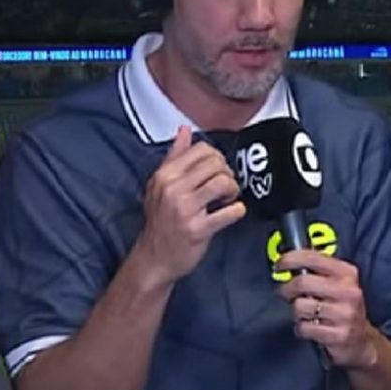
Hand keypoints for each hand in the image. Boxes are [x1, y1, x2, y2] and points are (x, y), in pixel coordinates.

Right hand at [130, 125, 245, 286]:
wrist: (154, 258)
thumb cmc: (159, 222)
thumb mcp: (160, 185)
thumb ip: (174, 156)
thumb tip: (184, 131)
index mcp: (165, 175)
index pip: (201, 149)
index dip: (217, 157)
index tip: (217, 169)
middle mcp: (172, 189)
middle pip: (215, 164)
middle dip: (227, 173)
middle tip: (225, 186)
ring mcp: (184, 209)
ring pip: (222, 183)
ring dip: (233, 190)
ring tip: (228, 198)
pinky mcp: (197, 229)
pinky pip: (228, 212)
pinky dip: (237, 211)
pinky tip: (231, 212)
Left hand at [276, 250, 379, 368]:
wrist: (361, 341)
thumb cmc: (342, 308)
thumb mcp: (338, 283)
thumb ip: (316, 271)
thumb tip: (287, 263)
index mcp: (347, 273)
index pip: (312, 258)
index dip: (290, 259)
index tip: (279, 265)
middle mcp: (348, 291)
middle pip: (302, 282)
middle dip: (286, 289)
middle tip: (285, 293)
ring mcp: (344, 314)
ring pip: (300, 306)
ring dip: (296, 312)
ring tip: (305, 314)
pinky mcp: (338, 335)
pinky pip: (304, 328)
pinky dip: (301, 328)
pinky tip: (310, 327)